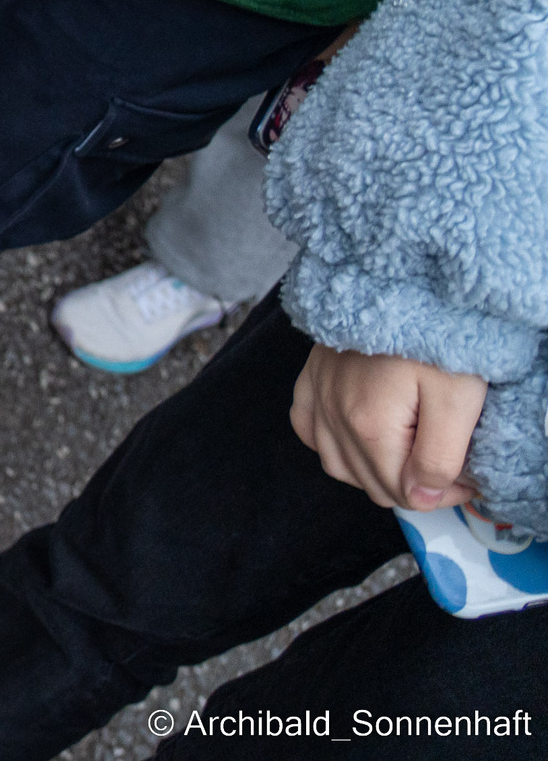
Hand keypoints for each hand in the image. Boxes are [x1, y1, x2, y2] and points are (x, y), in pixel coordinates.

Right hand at [289, 343, 486, 510]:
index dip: (443, 495)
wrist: (402, 277)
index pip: (403, 493)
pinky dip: (327, 442)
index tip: (471, 478)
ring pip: (336, 465)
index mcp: (370, 426)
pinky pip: (305, 426)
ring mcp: (318, 394)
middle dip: (413, 486)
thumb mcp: (458, 401)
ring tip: (409, 456)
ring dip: (373, 472)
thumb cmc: (437, 336)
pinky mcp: (312, 375)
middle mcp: (334, 416)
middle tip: (450, 466)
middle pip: (371, 484)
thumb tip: (420, 499)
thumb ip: (439, 459)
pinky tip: (352, 437)